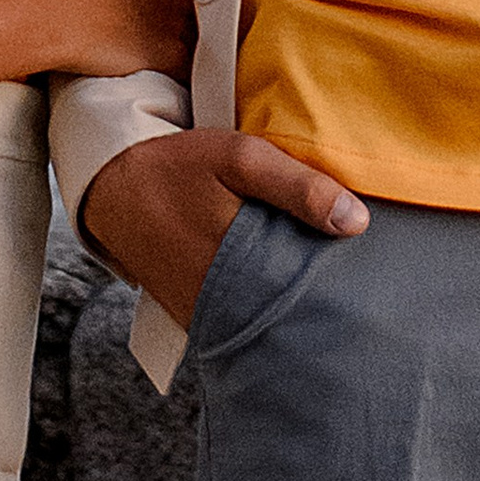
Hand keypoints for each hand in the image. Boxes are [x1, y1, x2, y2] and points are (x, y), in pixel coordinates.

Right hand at [29, 0, 195, 80]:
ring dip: (197, 48)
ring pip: (203, 38)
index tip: (193, 4)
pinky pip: (191, 69)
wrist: (53, 15)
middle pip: (209, 6)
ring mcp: (175, 21)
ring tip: (185, 58)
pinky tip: (181, 80)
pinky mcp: (168, 54)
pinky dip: (188, 77)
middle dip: (201, 19)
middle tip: (188, 32)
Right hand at [78, 127, 367, 325]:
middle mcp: (222, 302)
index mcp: (241, 263)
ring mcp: (205, 316)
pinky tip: (278, 287)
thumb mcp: (239, 159)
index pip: (309, 292)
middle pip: (291, 313)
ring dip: (290, 304)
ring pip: (266, 321)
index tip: (368, 274)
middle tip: (354, 284)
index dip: (340, 285)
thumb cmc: (178, 168)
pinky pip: (238, 321)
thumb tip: (357, 222)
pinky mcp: (193, 319)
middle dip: (321, 299)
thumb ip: (298, 187)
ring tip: (322, 285)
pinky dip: (260, 307)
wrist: (112, 189)